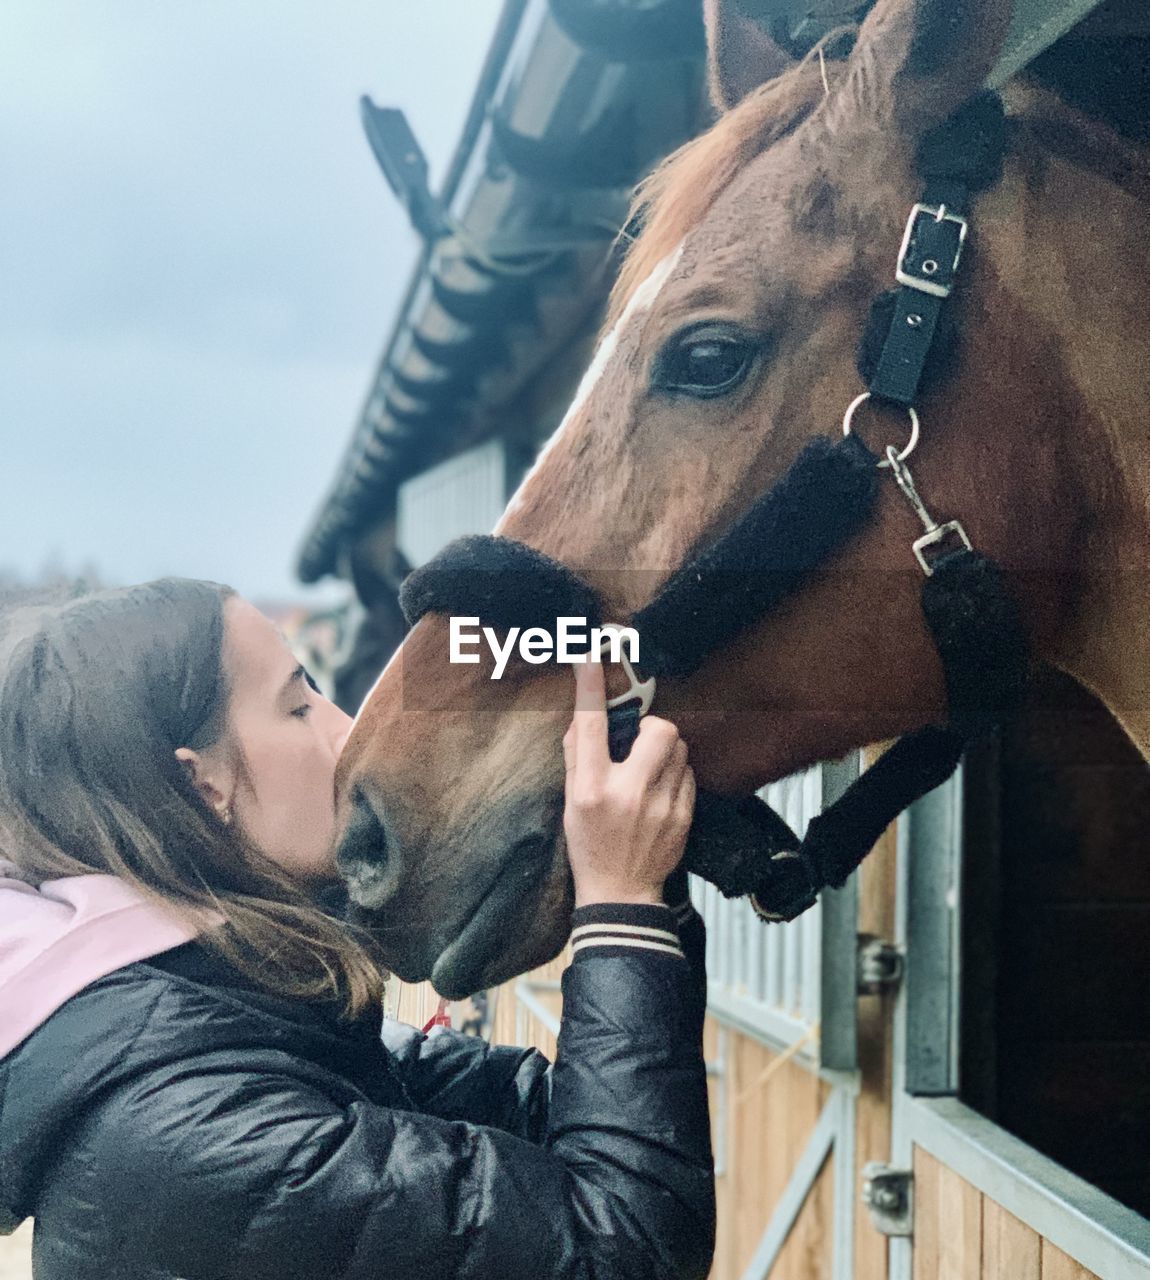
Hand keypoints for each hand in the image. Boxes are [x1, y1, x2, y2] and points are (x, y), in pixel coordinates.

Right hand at [562, 659, 695, 907]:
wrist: (620, 894)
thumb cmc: (590, 846)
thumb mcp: (570, 803)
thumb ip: (577, 758)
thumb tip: (583, 719)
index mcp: (591, 788)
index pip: (592, 726)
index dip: (591, 688)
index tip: (592, 659)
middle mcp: (628, 793)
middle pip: (660, 730)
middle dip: (652, 727)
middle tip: (639, 742)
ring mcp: (661, 805)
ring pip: (680, 749)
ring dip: (666, 752)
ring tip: (649, 772)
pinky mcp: (684, 816)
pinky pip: (689, 774)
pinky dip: (676, 775)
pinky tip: (661, 794)